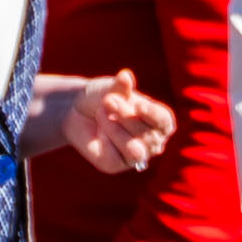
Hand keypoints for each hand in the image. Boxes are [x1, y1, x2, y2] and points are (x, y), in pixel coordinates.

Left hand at [29, 71, 176, 177]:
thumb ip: (119, 86)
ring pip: (135, 151)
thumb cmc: (102, 97)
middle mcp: (152, 142)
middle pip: (148, 137)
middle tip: (107, 100)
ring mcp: (135, 156)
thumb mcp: (111, 88)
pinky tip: (99, 132)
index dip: (153, 116)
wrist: (76, 110)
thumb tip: (125, 76)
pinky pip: (115, 158)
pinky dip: (105, 140)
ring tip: (101, 112)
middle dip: (126, 116)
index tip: (138, 105)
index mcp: (159, 122)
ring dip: (116, 129)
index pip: (164, 122)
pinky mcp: (114, 165)